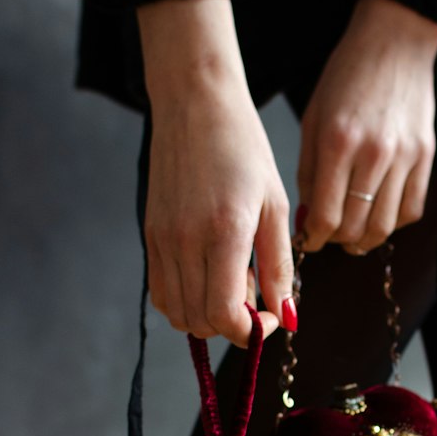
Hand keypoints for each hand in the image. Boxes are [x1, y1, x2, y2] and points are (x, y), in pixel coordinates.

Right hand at [138, 0, 292, 345]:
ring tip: (232, 283)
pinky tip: (208, 277)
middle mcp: (186, 242)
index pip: (226, 316)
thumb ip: (279, 266)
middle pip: (201, 322)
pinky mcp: (150, 235)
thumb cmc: (243, 148)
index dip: (252, 331)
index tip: (270, 316)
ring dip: (208, 315)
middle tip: (255, 295)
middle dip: (232, 325)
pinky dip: (185, 301)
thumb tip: (286, 315)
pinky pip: (161, 293)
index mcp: (225, 232)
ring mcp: (162, 240)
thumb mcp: (274, 205)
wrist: (194, 104)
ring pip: (179, 314)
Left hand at [297, 0, 436, 254]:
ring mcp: (404, 156)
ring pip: (385, 226)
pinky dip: (394, 222)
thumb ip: (308, 172)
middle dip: (337, 241)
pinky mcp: (426, 156)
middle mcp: (373, 153)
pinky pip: (412, 210)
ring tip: (353, 233)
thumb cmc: (347, 76)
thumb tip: (308, 219)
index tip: (310, 240)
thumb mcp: (313, 119)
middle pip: (355, 228)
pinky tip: (379, 213)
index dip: (314, 239)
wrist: (395, 40)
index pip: (325, 217)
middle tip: (329, 236)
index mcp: (337, 142)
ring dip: (365, 238)